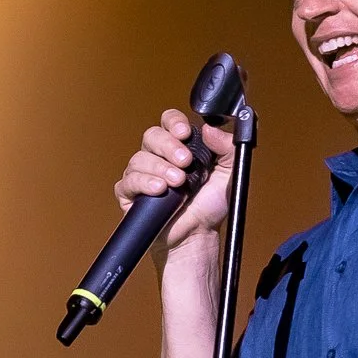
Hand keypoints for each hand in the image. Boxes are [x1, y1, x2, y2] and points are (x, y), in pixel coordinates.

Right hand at [114, 110, 234, 256]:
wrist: (198, 235)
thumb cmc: (209, 206)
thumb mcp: (229, 173)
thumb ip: (227, 148)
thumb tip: (210, 129)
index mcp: (181, 147)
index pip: (170, 122)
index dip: (174, 122)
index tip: (186, 133)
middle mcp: (159, 157)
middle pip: (152, 135)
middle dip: (169, 146)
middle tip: (185, 162)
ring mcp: (143, 174)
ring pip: (140, 158)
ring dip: (161, 168)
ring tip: (178, 183)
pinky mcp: (130, 194)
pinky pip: (128, 181)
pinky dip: (144, 182)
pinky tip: (159, 189)